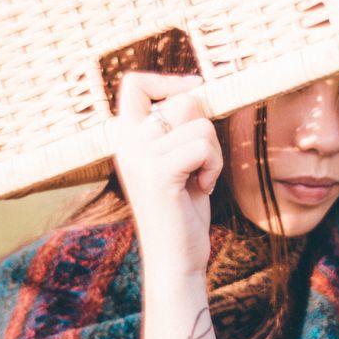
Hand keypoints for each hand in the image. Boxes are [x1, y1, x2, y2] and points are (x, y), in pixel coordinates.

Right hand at [111, 72, 221, 278]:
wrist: (175, 258)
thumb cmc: (182, 210)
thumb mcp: (175, 160)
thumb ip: (175, 128)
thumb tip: (195, 89)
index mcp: (125, 137)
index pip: (133, 84)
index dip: (167, 80)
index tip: (195, 87)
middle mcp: (126, 142)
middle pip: (184, 101)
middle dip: (206, 130)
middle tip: (199, 164)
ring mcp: (139, 156)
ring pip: (200, 125)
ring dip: (213, 153)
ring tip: (198, 179)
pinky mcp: (158, 173)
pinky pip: (203, 147)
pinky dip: (213, 167)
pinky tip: (201, 189)